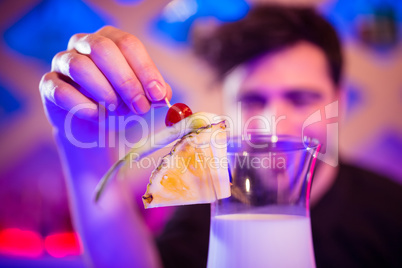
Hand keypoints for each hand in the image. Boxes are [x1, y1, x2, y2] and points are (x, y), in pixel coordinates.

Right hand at [39, 26, 171, 140]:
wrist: (92, 128)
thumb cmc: (119, 106)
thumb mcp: (141, 98)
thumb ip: (153, 94)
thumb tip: (163, 94)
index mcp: (110, 40)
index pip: (128, 44)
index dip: (145, 70)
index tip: (157, 94)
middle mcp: (84, 44)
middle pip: (103, 49)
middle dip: (127, 81)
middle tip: (141, 107)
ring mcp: (62, 62)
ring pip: (80, 66)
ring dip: (104, 92)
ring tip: (117, 111)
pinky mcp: (48, 84)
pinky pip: (61, 90)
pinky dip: (82, 105)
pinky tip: (96, 116)